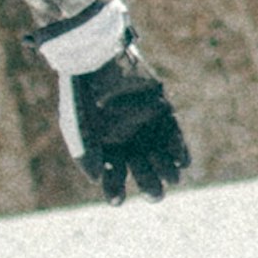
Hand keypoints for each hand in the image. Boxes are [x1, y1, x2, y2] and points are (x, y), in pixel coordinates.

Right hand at [66, 42, 189, 203]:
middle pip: (143, 172)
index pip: (113, 178)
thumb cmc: (82, 92)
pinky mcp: (163, 112)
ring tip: (170, 178)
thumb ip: (84, 152)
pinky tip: (181, 161)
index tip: (117, 200)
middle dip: (150, 186)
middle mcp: (127, 140)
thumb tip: (95, 179)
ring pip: (163, 159)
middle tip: (155, 194)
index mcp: (105, 148)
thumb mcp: (76, 125)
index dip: (115, 191)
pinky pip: (175, 137)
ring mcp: (146, 127)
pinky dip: (180, 151)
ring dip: (167, 172)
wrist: (97, 57)